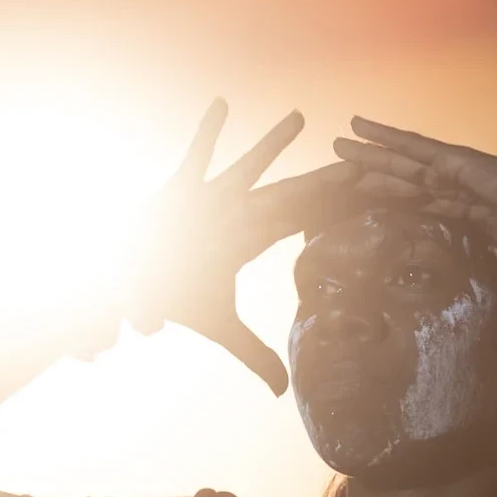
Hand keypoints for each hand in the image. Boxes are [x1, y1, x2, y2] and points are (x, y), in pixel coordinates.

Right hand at [110, 101, 380, 392]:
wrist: (129, 280)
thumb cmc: (172, 293)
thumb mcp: (218, 326)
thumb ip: (253, 354)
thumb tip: (282, 393)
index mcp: (251, 240)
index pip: (304, 223)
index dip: (334, 210)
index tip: (367, 195)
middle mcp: (238, 214)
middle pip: (291, 194)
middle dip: (324, 180)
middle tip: (361, 161)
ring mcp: (211, 198)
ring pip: (249, 166)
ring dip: (273, 144)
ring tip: (300, 115)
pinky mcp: (179, 189)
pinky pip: (196, 157)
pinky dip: (207, 133)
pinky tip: (222, 104)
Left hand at [333, 118, 496, 327]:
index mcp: (466, 208)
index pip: (421, 203)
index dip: (396, 201)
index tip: (371, 201)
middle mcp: (455, 185)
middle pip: (403, 179)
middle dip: (374, 172)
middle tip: (340, 166)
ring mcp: (454, 170)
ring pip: (402, 160)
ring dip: (371, 152)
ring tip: (340, 140)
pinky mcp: (455, 160)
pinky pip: (414, 146)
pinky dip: (386, 136)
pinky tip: (361, 126)